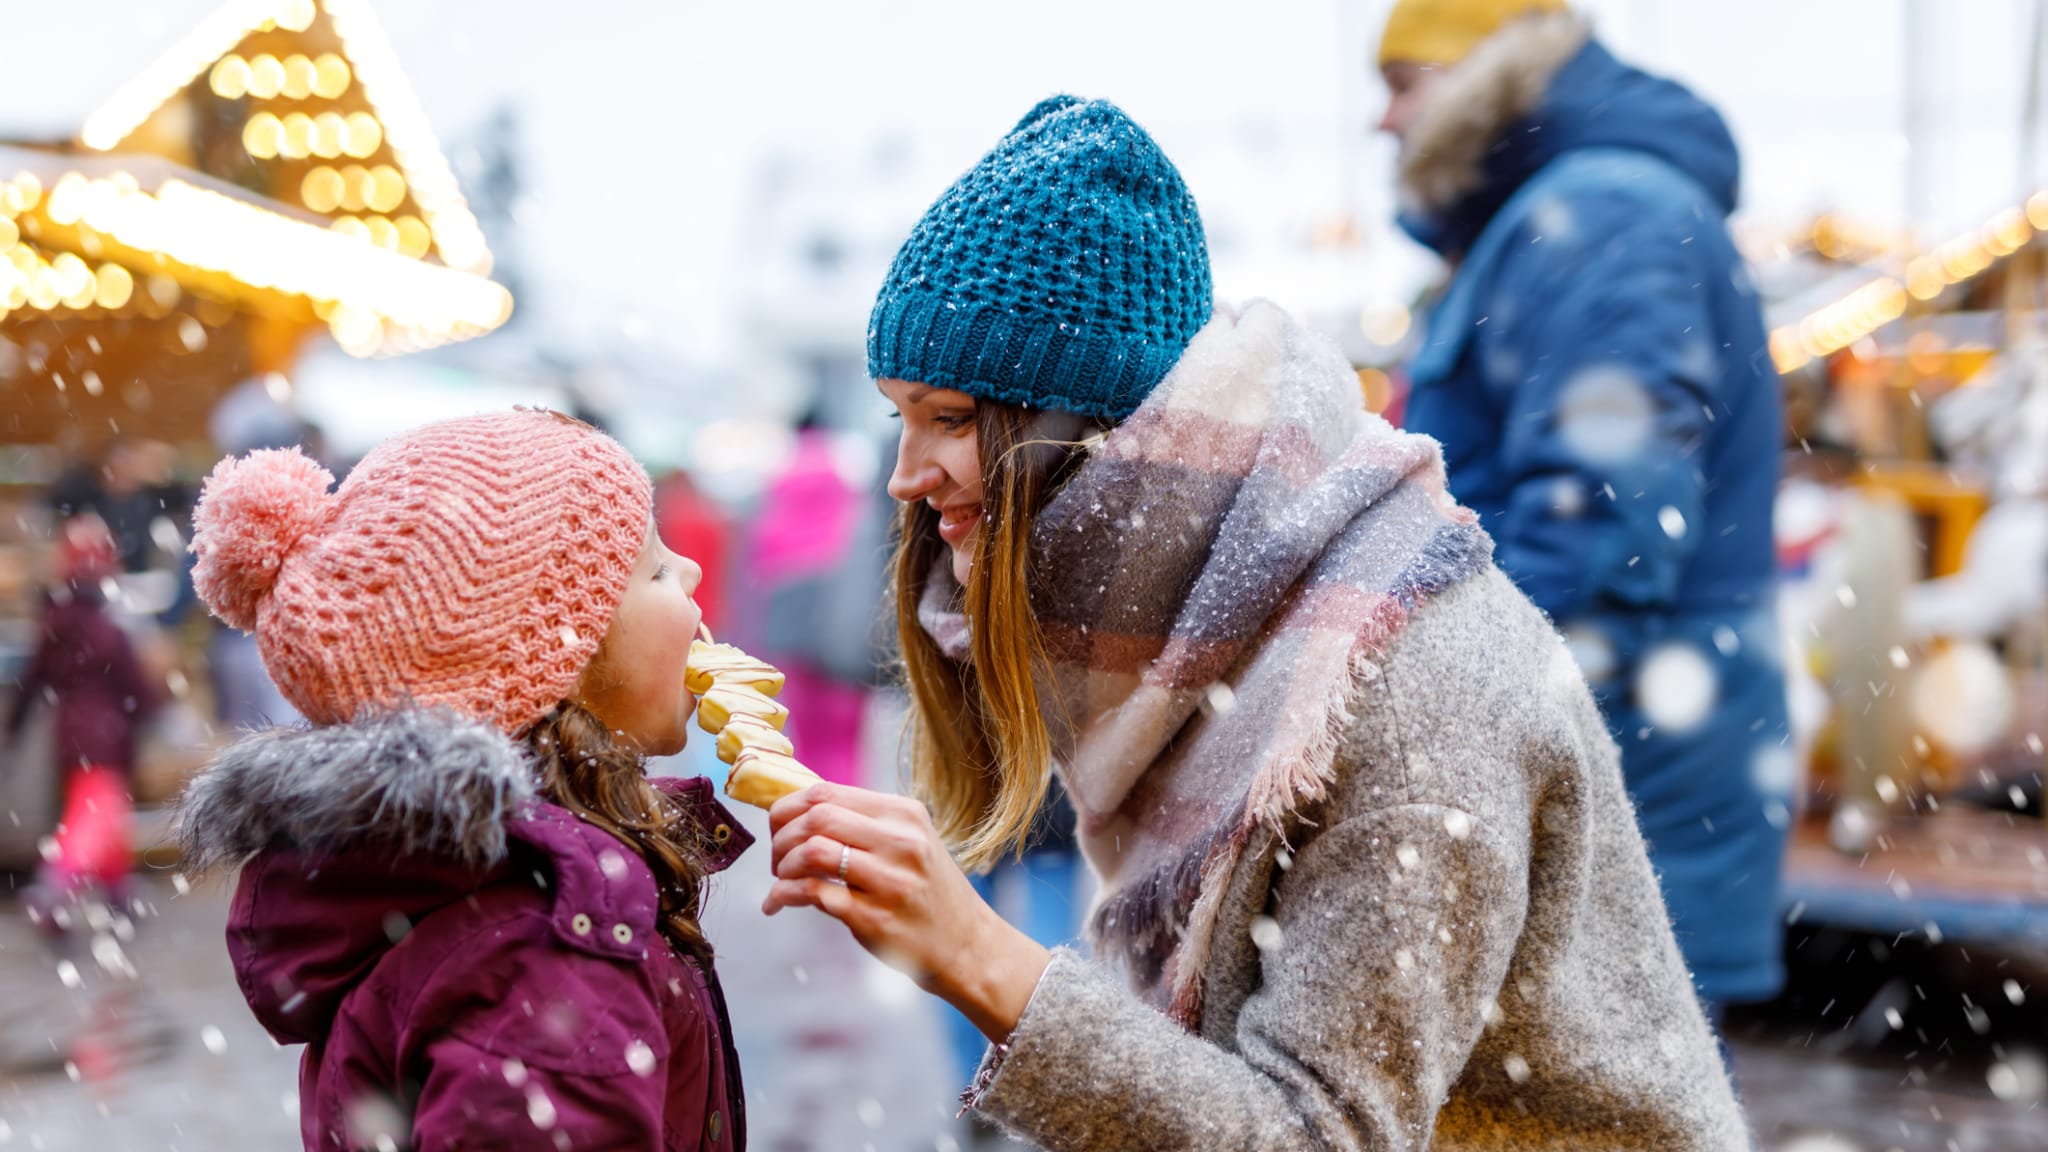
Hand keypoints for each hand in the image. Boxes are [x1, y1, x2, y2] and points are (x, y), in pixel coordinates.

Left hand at [762, 782, 1050, 1042]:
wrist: (968, 946)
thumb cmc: (927, 892)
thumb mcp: (909, 843)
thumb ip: (862, 824)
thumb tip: (796, 810)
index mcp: (904, 814)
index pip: (827, 792)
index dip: (787, 808)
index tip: (778, 828)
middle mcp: (901, 842)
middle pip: (816, 817)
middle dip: (781, 837)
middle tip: (777, 859)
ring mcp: (890, 881)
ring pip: (813, 851)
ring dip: (782, 866)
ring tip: (781, 880)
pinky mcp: (876, 919)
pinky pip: (814, 894)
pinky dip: (784, 895)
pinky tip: (777, 903)